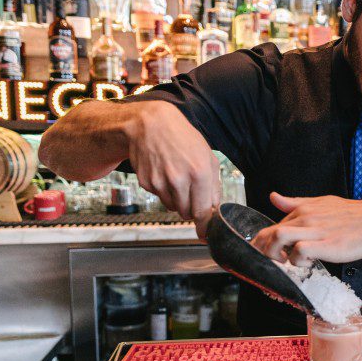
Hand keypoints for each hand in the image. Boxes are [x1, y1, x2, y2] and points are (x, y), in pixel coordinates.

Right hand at [127, 102, 220, 238]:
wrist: (151, 125)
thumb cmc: (183, 139)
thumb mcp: (207, 157)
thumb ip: (214, 185)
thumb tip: (214, 209)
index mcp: (199, 173)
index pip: (203, 211)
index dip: (205, 226)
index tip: (205, 235)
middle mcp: (179, 180)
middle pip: (187, 213)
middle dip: (192, 208)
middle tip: (192, 192)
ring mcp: (160, 182)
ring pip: (173, 207)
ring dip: (178, 200)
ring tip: (178, 178)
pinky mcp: (146, 183)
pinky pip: (160, 197)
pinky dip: (164, 191)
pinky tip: (164, 173)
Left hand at [251, 192, 361, 265]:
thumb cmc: (355, 215)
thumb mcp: (322, 202)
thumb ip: (296, 203)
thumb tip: (274, 197)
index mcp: (304, 209)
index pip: (272, 226)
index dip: (264, 244)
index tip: (268, 255)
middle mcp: (306, 217)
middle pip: (269, 233)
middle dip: (263, 251)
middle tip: (273, 263)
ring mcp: (315, 230)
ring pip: (278, 238)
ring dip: (275, 254)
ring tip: (286, 263)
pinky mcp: (326, 244)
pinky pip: (299, 252)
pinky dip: (297, 261)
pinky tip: (307, 264)